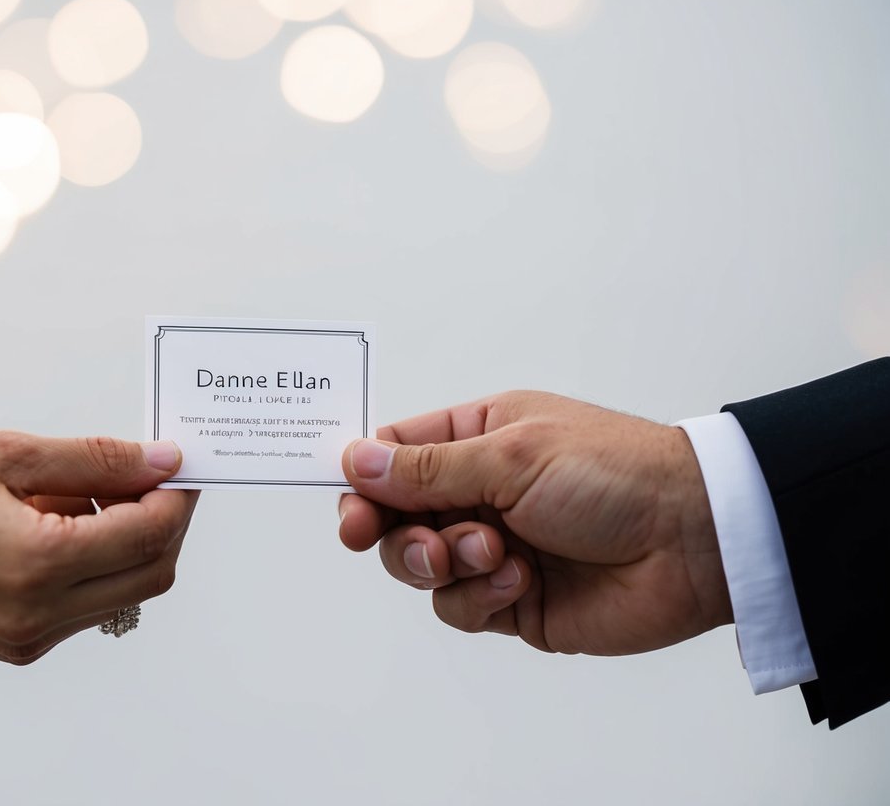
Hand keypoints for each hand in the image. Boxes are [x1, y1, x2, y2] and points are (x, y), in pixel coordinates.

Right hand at [339, 392, 731, 655]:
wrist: (694, 543)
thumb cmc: (615, 473)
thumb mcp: (511, 456)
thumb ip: (427, 468)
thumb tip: (356, 459)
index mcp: (478, 438)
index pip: (395, 454)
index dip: (363, 482)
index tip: (351, 511)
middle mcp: (480, 492)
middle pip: (396, 518)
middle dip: (397, 535)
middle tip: (412, 545)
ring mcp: (495, 547)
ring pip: (422, 569)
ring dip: (447, 565)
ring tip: (494, 553)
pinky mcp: (513, 600)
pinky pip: (460, 608)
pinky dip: (481, 597)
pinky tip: (522, 579)